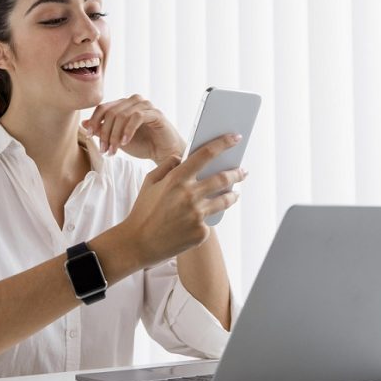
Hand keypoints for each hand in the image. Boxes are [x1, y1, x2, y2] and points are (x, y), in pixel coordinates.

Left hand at [82, 94, 184, 163]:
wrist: (163, 153)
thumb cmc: (143, 145)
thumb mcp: (117, 139)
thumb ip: (103, 130)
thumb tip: (84, 123)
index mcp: (123, 105)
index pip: (103, 107)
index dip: (94, 121)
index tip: (89, 136)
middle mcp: (133, 101)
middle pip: (111, 112)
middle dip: (105, 133)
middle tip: (105, 150)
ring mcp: (145, 105)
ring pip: (122, 115)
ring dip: (115, 135)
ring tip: (114, 150)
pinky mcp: (155, 113)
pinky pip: (137, 117)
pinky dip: (128, 130)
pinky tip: (125, 142)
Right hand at [124, 133, 246, 266]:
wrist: (138, 243)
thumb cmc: (143, 210)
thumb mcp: (149, 182)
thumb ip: (167, 165)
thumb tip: (182, 157)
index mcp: (176, 178)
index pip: (206, 154)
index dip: (223, 143)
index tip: (235, 137)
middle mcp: (190, 195)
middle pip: (223, 178)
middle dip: (237, 173)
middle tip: (243, 171)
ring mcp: (197, 215)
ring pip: (224, 201)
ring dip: (232, 195)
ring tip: (234, 193)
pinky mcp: (200, 232)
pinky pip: (208, 222)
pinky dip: (205, 219)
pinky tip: (198, 221)